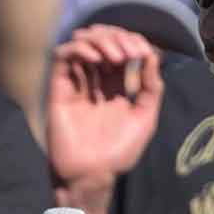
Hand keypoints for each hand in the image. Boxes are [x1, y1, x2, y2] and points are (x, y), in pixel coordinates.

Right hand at [47, 25, 163, 212]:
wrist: (92, 175)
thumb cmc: (118, 152)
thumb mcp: (145, 118)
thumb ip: (151, 88)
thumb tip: (154, 54)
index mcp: (114, 85)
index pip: (120, 48)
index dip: (131, 41)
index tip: (142, 52)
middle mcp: (94, 80)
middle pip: (101, 40)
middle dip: (117, 38)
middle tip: (129, 52)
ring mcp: (76, 83)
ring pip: (81, 43)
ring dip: (100, 40)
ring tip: (116, 56)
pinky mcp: (59, 88)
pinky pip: (62, 57)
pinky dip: (79, 49)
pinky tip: (96, 58)